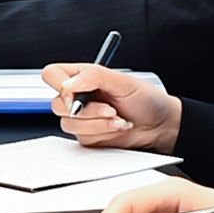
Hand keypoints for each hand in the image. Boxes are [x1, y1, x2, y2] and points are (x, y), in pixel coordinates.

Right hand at [47, 63, 176, 149]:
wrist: (160, 125)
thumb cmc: (146, 99)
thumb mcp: (123, 81)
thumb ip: (94, 76)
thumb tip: (70, 83)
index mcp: (83, 77)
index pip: (53, 75)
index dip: (59, 85)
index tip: (76, 93)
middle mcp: (79, 97)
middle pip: (57, 104)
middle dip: (87, 110)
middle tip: (109, 108)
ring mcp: (82, 118)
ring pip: (69, 124)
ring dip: (98, 123)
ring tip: (119, 118)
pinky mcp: (88, 136)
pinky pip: (82, 137)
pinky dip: (103, 133)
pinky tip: (118, 127)